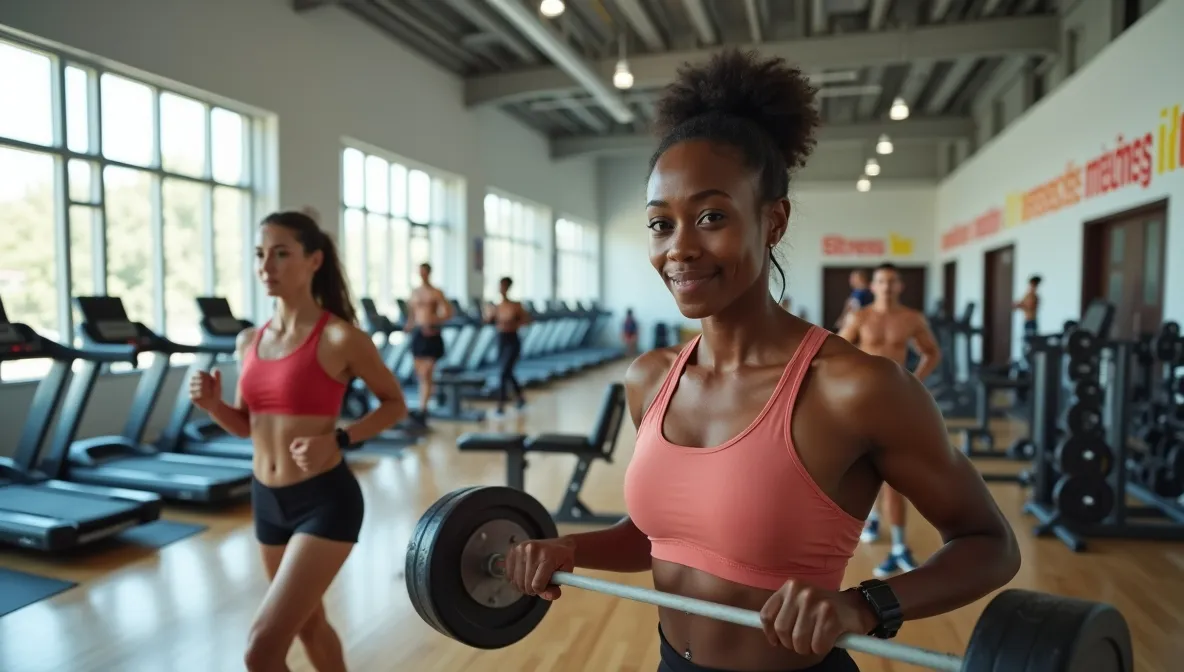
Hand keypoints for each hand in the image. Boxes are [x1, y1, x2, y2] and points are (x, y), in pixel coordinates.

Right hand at [189, 369, 222, 410]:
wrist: (214, 403)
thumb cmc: (216, 392)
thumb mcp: (218, 384)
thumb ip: (217, 377)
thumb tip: (216, 369)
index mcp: (200, 377)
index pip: (199, 373)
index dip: (204, 376)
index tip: (210, 379)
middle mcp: (194, 382)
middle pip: (195, 379)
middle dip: (204, 384)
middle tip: (210, 388)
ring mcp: (192, 390)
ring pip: (194, 387)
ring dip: (203, 390)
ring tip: (208, 393)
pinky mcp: (191, 397)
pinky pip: (193, 395)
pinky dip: (200, 396)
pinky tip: (204, 397)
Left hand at [288, 434, 337, 471]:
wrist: (330, 445)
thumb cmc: (317, 440)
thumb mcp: (306, 438)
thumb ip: (296, 442)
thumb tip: (291, 449)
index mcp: (305, 450)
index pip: (292, 451)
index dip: (295, 448)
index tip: (299, 446)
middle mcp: (307, 457)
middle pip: (294, 457)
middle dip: (297, 453)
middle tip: (303, 450)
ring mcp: (310, 463)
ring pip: (298, 463)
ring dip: (300, 459)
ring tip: (305, 455)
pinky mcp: (314, 467)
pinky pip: (304, 468)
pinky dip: (305, 465)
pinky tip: (308, 460)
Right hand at [503, 537, 575, 600]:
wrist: (559, 545)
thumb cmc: (563, 560)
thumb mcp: (565, 574)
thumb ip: (555, 588)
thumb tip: (549, 596)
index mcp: (547, 556)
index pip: (537, 585)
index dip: (542, 591)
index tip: (547, 587)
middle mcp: (531, 550)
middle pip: (526, 584)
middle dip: (533, 589)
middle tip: (540, 584)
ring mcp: (520, 549)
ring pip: (516, 581)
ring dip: (524, 585)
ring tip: (532, 579)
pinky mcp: (513, 550)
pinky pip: (509, 574)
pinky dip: (516, 579)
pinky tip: (524, 575)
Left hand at [758, 581, 876, 656]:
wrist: (856, 606)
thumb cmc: (824, 608)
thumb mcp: (800, 602)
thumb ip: (784, 612)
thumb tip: (769, 633)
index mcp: (790, 587)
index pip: (767, 615)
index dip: (769, 633)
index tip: (776, 641)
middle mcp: (801, 592)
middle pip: (782, 631)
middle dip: (791, 643)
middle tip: (803, 642)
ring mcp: (817, 603)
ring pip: (799, 641)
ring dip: (807, 648)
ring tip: (816, 640)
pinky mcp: (831, 617)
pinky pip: (817, 645)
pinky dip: (822, 648)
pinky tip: (828, 639)